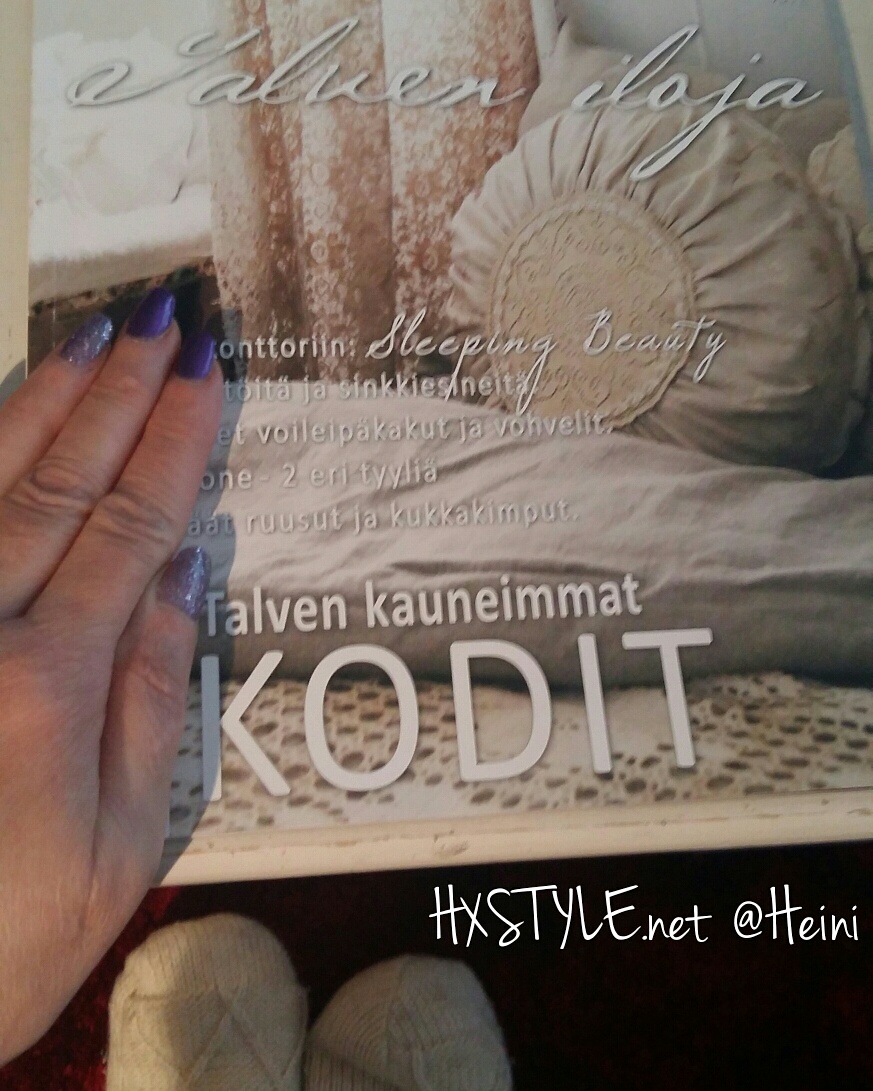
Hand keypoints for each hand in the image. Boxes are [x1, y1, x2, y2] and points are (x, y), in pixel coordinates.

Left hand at [0, 289, 221, 1063]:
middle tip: (160, 319)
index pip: (128, 528)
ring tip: (90, 337)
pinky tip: (1, 414)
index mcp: (42, 683)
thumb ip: (151, 697)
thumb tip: (182, 577)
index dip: (172, 441)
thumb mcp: (122, 840)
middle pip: (55, 484)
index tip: (204, 370)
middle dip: (116, 394)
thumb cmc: (9, 938)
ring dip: (42, 402)